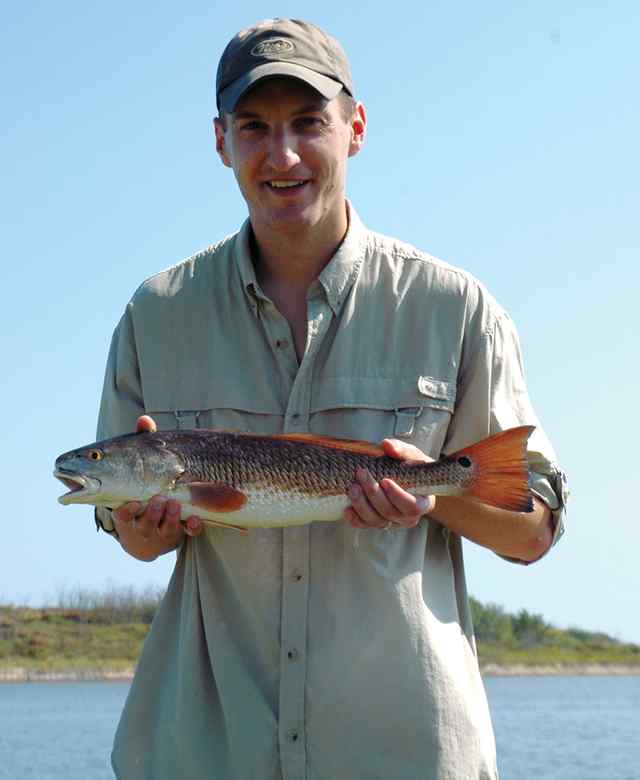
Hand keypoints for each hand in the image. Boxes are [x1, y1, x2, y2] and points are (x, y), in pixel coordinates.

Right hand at [112, 415, 202, 560]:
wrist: (149, 529)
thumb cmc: (139, 487)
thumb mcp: (136, 470)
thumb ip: (140, 445)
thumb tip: (144, 419)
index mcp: (127, 510)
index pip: (121, 515)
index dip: (125, 511)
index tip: (132, 503)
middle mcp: (142, 523)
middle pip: (144, 523)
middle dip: (151, 513)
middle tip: (158, 500)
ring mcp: (161, 530)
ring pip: (165, 529)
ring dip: (170, 517)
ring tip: (174, 504)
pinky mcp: (180, 532)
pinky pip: (187, 533)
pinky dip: (192, 526)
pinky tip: (196, 519)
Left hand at [344, 438, 435, 529]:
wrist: (404, 476)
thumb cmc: (412, 466)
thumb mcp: (412, 455)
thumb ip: (402, 450)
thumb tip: (387, 445)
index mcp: (422, 503)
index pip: (412, 507)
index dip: (397, 496)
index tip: (385, 480)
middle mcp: (407, 517)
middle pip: (389, 512)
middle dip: (373, 493)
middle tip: (362, 474)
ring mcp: (391, 522)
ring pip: (376, 520)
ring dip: (362, 505)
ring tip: (352, 488)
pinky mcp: (377, 522)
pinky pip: (365, 525)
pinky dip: (355, 519)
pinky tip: (347, 508)